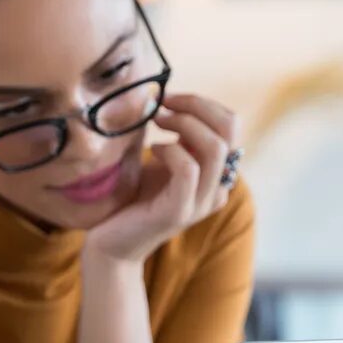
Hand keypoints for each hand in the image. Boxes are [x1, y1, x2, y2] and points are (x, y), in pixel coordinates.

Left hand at [85, 94, 241, 264]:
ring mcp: (200, 202)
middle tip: (165, 103)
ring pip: (215, 148)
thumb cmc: (132, 198)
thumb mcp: (160, 160)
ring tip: (158, 121)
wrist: (110, 242)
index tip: (170, 99)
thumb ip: (178, 137)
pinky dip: (171, 151)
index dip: (204, 104)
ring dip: (184, 124)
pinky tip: (153, 151)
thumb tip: (173, 100)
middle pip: (230, 131)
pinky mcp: (179, 212)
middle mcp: (216, 187)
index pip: (232, 126)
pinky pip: (189, 170)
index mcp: (215, 173)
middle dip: (197, 106)